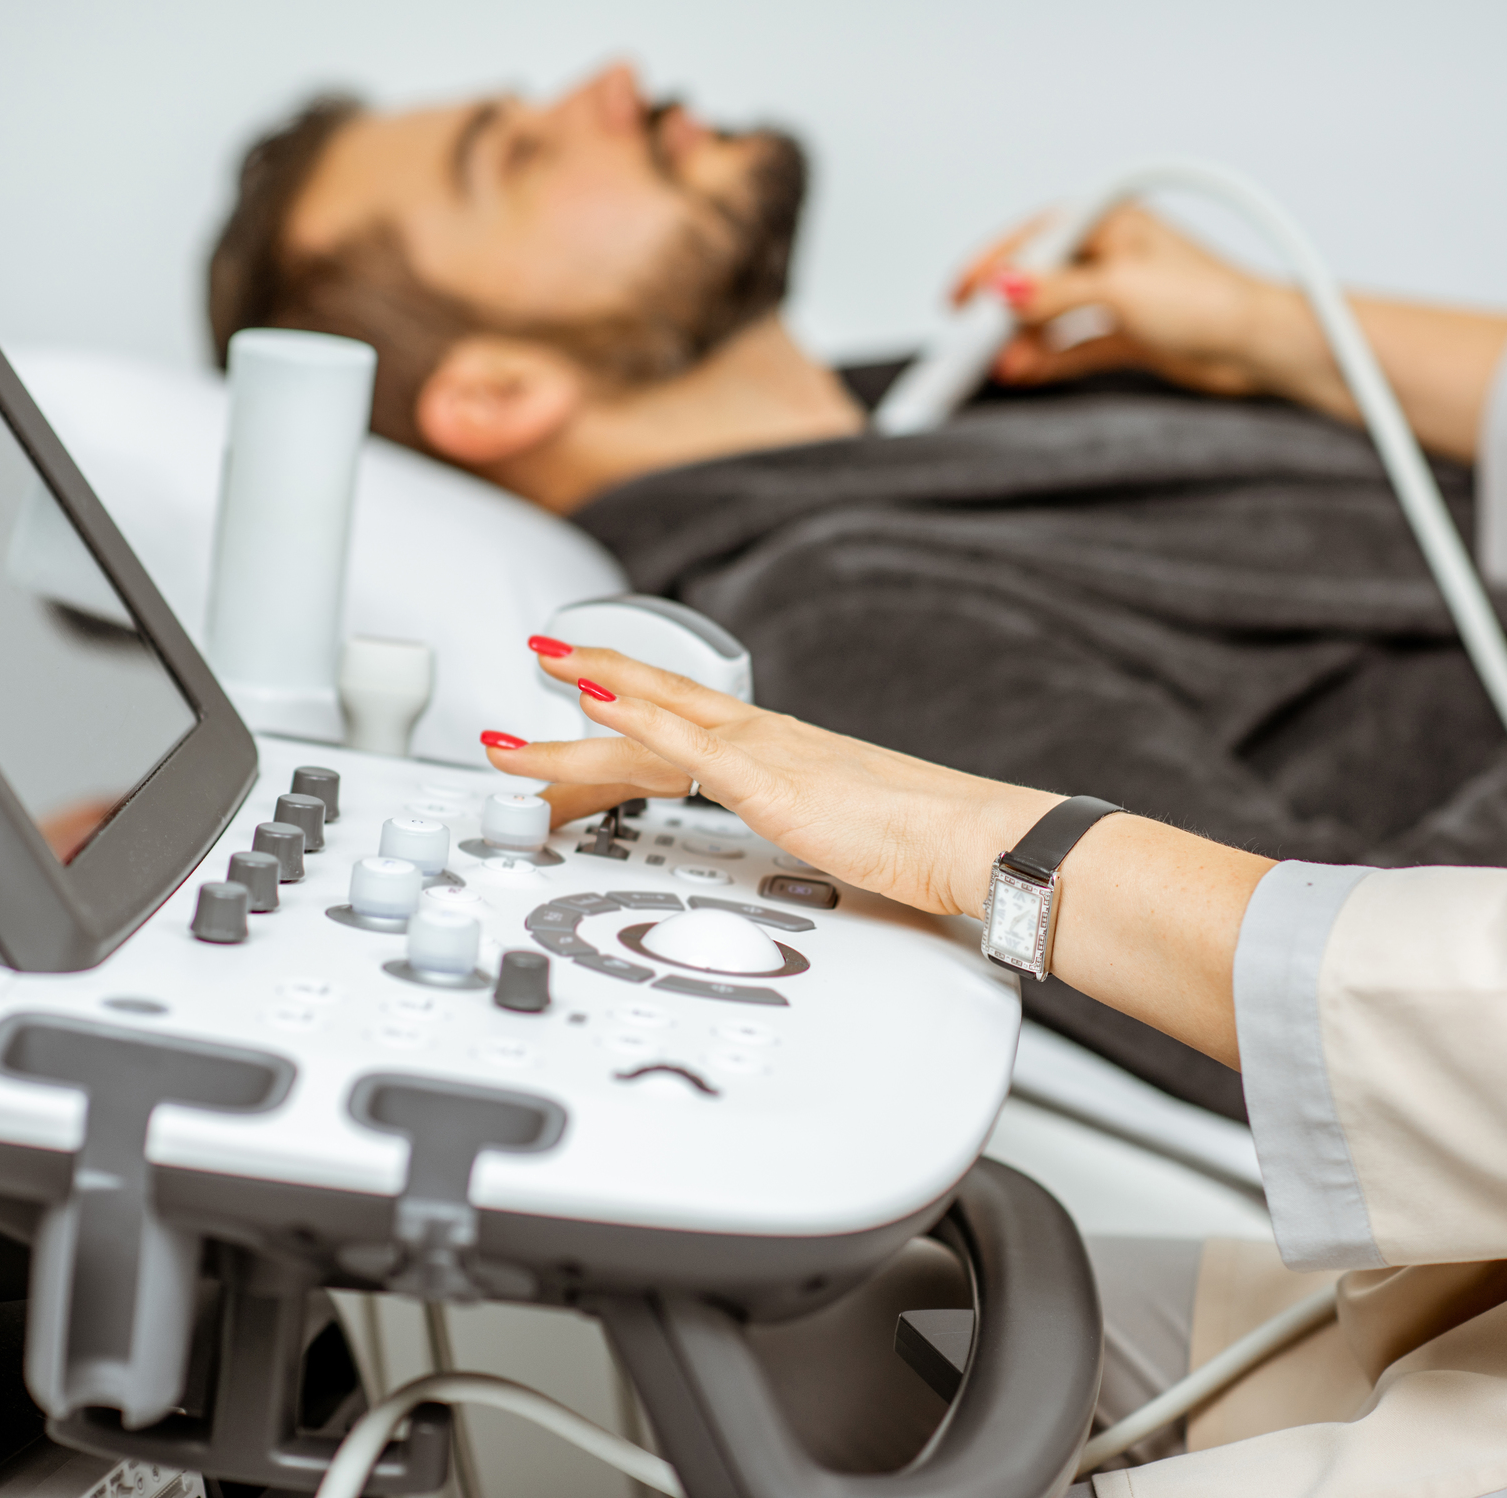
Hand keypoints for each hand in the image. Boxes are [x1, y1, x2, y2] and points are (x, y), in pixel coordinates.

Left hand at [478, 643, 1056, 918]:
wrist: (973, 839)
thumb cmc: (924, 843)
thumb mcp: (841, 836)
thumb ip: (808, 832)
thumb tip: (802, 849)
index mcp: (779, 752)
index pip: (687, 718)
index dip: (633, 700)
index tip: (589, 688)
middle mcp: (765, 739)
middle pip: (658, 701)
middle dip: (591, 678)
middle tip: (537, 658)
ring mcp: (764, 753)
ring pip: (653, 714)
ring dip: (585, 697)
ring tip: (533, 679)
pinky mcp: (768, 776)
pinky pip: (682, 738)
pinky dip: (630, 712)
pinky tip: (589, 698)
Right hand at [952, 202, 1506, 458]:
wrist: (1260, 347)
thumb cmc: (1212, 302)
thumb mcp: (1121, 290)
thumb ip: (1057, 292)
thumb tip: (1005, 289)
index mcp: (1111, 223)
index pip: (1033, 239)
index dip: (990, 267)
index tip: (958, 297)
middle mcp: (1113, 255)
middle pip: (1038, 279)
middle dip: (1001, 311)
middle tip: (965, 340)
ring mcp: (1120, 295)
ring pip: (1052, 316)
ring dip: (1023, 340)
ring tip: (995, 364)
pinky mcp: (1130, 333)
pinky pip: (1073, 344)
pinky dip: (1048, 358)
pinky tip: (1022, 372)